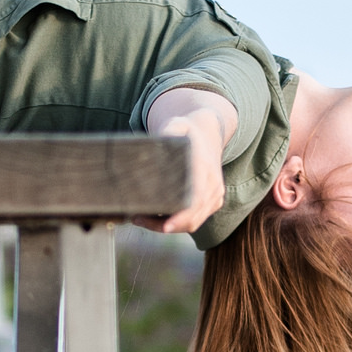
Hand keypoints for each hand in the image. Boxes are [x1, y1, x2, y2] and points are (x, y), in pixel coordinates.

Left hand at [135, 96, 233, 235]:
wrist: (208, 133)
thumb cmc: (186, 131)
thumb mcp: (176, 125)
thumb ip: (167, 133)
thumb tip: (154, 145)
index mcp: (205, 169)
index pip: (196, 200)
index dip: (181, 217)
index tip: (165, 227)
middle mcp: (213, 186)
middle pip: (192, 218)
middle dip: (163, 225)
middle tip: (136, 218)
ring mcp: (215, 196)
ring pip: (192, 222)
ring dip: (166, 226)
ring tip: (140, 218)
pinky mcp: (212, 202)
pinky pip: (195, 220)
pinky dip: (175, 223)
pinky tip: (154, 217)